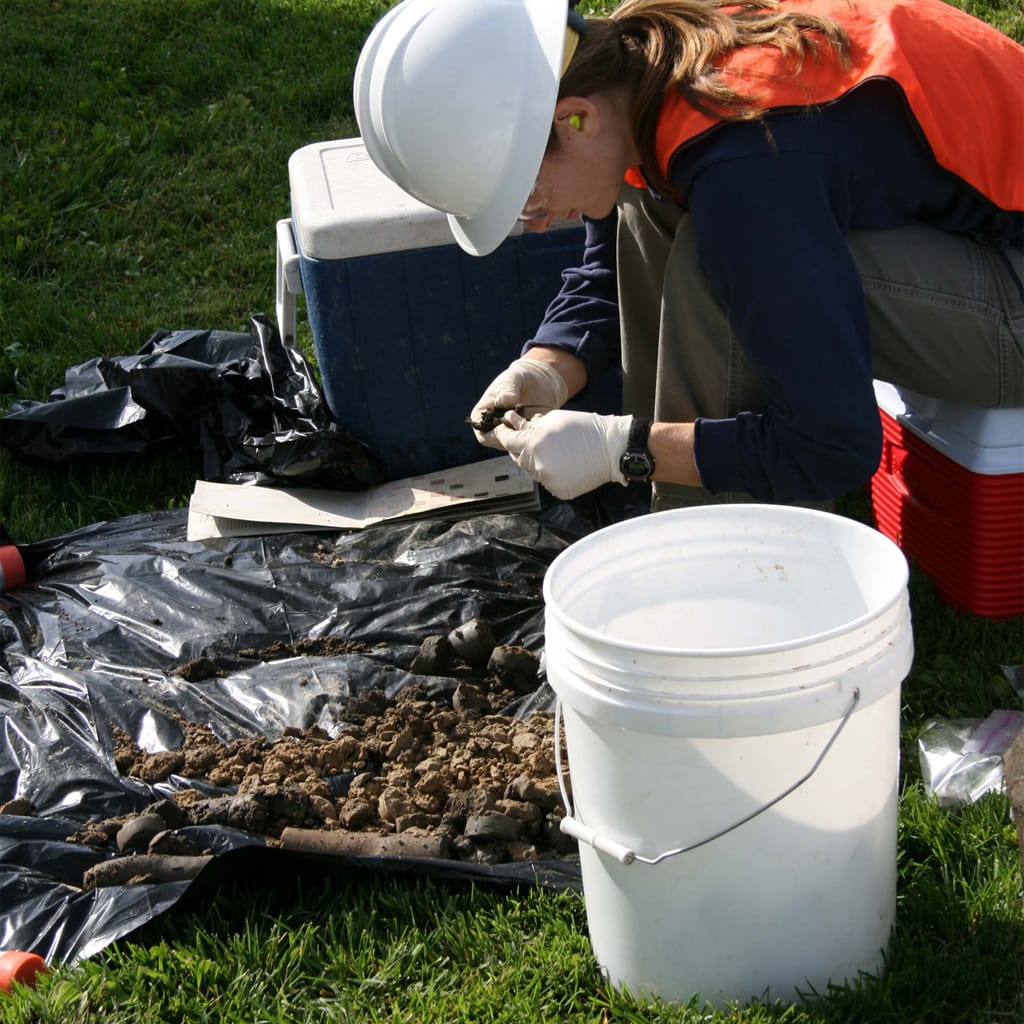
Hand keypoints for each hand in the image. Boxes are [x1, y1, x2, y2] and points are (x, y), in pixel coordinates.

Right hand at [468, 358, 568, 448]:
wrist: (540, 380)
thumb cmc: (520, 377)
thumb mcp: (513, 378)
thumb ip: (508, 389)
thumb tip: (504, 400)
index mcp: (483, 415)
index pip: (483, 433)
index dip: (495, 434)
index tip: (509, 424)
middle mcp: (495, 428)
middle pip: (500, 443)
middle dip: (513, 438)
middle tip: (526, 425)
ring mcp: (512, 433)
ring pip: (516, 446)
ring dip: (526, 438)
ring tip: (535, 421)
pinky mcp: (527, 435)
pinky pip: (530, 442)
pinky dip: (536, 436)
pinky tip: (542, 422)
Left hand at [492, 410, 631, 499]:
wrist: (612, 449)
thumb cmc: (585, 428)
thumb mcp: (555, 418)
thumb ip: (531, 424)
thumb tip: (514, 423)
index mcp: (535, 444)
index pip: (509, 441)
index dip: (504, 435)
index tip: (502, 431)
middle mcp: (538, 465)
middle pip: (519, 459)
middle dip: (521, 450)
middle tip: (529, 442)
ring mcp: (549, 481)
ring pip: (533, 472)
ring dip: (536, 462)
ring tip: (553, 452)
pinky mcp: (559, 491)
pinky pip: (547, 482)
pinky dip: (550, 474)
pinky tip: (563, 464)